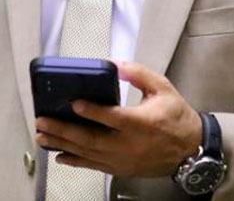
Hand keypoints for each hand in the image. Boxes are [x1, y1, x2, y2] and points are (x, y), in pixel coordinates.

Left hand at [35, 61, 201, 176]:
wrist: (191, 149)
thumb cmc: (177, 116)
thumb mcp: (163, 88)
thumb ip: (139, 75)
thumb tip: (115, 64)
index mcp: (142, 122)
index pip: (112, 117)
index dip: (92, 111)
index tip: (73, 103)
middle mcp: (130, 144)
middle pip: (91, 138)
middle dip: (64, 130)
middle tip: (43, 121)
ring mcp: (123, 159)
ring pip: (88, 153)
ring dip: (63, 145)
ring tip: (43, 136)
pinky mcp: (121, 168)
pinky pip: (94, 166)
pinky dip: (75, 161)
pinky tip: (60, 156)